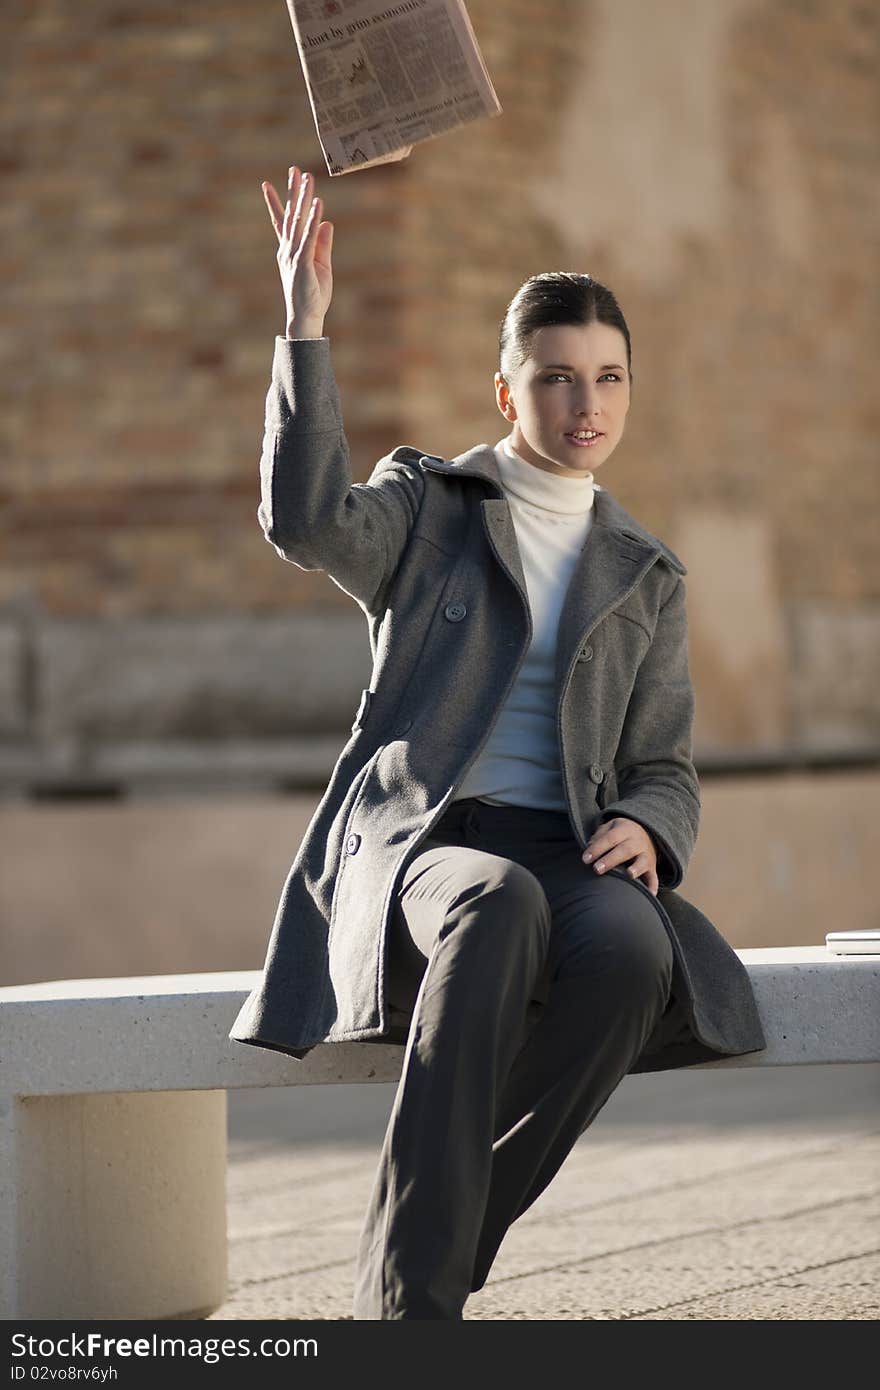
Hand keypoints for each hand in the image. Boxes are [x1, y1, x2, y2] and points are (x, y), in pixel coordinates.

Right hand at [262, 165, 333, 332]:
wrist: (305, 318)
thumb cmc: (312, 295)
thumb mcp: (321, 264)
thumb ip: (322, 244)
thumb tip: (327, 223)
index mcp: (290, 250)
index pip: (282, 221)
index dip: (277, 202)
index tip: (268, 183)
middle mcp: (288, 249)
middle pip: (291, 215)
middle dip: (292, 191)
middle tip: (294, 169)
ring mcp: (294, 255)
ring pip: (298, 221)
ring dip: (303, 198)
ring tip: (307, 178)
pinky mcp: (303, 263)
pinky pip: (308, 237)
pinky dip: (313, 220)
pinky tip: (317, 204)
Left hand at [582, 817, 658, 895]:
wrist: (646, 833)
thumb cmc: (620, 834)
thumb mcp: (610, 828)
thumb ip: (599, 836)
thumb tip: (588, 848)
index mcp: (624, 829)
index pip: (610, 838)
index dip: (597, 848)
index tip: (585, 859)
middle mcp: (637, 841)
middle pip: (625, 850)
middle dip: (611, 860)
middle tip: (597, 869)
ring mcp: (646, 854)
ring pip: (642, 861)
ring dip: (636, 868)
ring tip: (629, 875)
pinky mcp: (652, 867)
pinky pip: (654, 877)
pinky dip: (653, 886)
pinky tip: (649, 894)